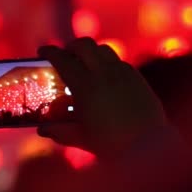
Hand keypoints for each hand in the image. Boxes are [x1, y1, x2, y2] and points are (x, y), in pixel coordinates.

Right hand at [37, 37, 166, 158]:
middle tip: (65, 55)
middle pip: (84, 45)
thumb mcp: (81, 138)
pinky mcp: (137, 78)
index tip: (42, 51)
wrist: (148, 147)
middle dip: (71, 46)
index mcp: (85, 86)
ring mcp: (123, 73)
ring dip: (91, 51)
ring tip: (86, 64)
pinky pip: (119, 61)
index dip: (50, 52)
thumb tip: (42, 130)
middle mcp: (104, 73)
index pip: (62, 59)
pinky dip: (108, 63)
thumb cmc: (111, 144)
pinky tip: (106, 78)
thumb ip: (59, 132)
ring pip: (103, 49)